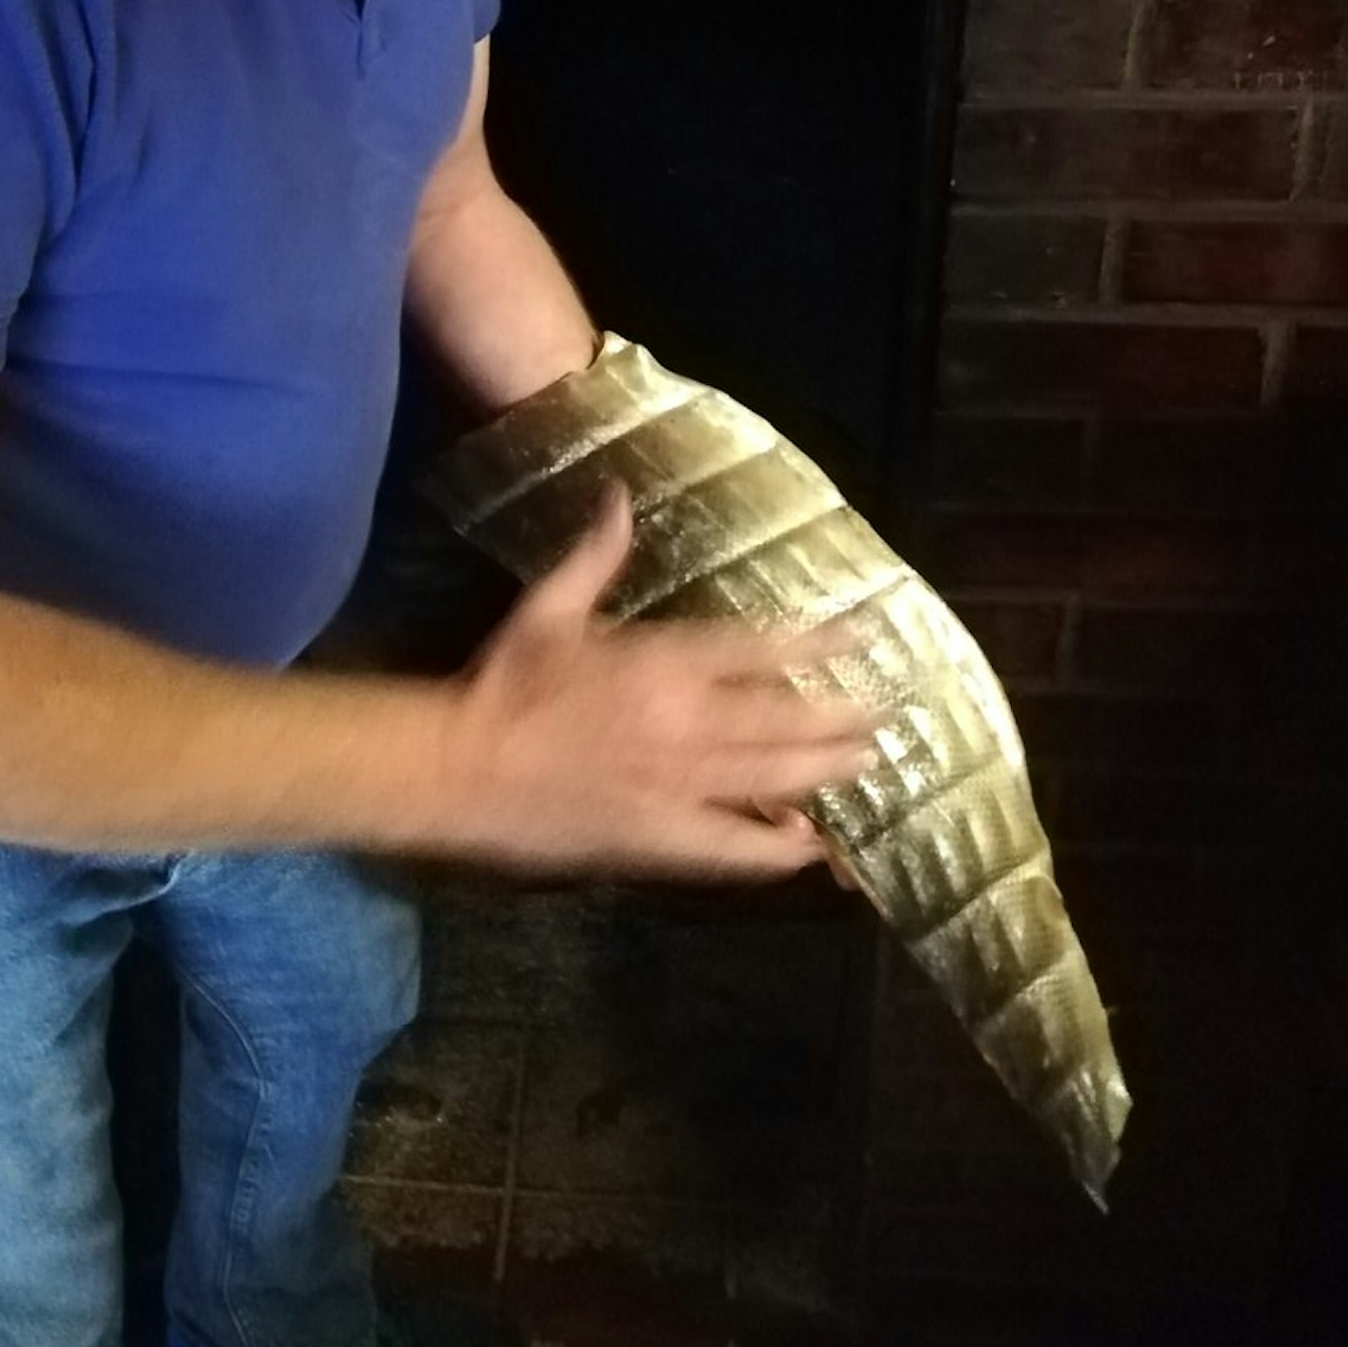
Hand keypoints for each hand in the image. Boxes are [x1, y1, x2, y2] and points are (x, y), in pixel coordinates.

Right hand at [438, 484, 880, 879]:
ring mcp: (677, 785)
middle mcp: (684, 723)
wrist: (461, 765)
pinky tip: (811, 846)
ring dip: (826, 771)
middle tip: (886, 713)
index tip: (864, 636)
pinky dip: (778, 848)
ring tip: (866, 763)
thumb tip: (620, 498)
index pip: (759, 650)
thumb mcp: (547, 607)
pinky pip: (735, 848)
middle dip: (840, 717)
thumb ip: (594, 556)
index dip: (818, 644)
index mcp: (660, 662)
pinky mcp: (660, 838)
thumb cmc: (504, 682)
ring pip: (774, 780)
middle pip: (784, 720)